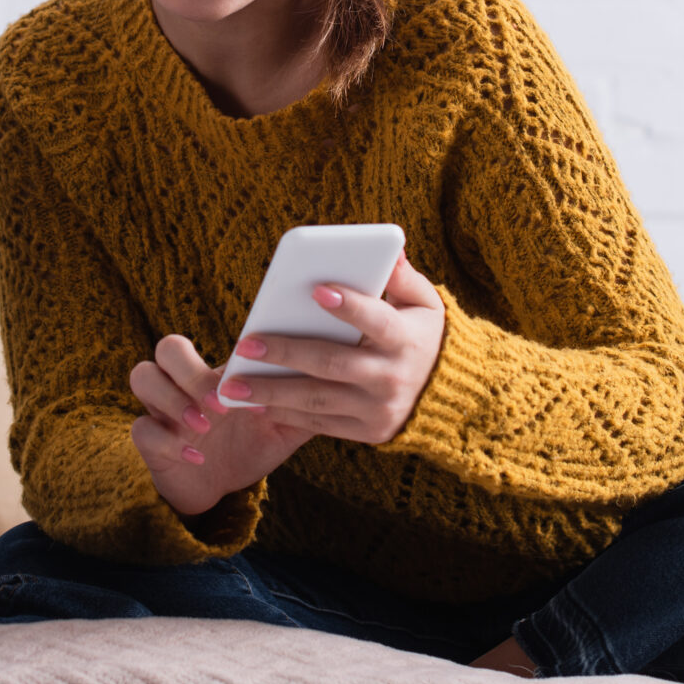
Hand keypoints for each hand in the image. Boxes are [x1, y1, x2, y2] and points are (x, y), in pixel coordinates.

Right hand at [129, 335, 311, 515]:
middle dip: (191, 371)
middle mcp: (182, 383)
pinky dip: (169, 441)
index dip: (220, 348)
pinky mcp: (150, 443)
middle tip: (220, 400)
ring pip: (142, 377)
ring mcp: (162, 410)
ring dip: (173, 400)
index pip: (213, 335)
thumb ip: (303, 401)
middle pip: (166, 348)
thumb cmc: (252, 443)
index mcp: (214, 370)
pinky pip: (142, 430)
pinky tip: (197, 456)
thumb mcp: (282, 424)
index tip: (251, 365)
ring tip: (205, 425)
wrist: (221, 485)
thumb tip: (339, 376)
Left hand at [216, 254, 445, 444]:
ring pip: (318, 400)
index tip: (316, 289)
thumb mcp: (425, 304)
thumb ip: (403, 278)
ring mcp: (379, 410)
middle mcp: (392, 378)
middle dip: (286, 353)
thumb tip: (390, 251)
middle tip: (246, 343)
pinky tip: (255, 403)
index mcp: (406, 340)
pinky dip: (286, 414)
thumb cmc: (423, 336)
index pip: (376, 321)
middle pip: (332, 364)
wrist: (450, 397)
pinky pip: (320, 424)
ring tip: (234, 384)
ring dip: (272, 392)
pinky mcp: (369, 432)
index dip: (349, 307)